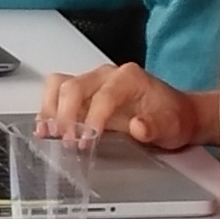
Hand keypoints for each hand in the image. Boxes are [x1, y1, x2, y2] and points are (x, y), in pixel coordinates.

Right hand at [43, 63, 208, 149]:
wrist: (175, 114)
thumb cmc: (172, 118)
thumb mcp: (173, 126)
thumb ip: (156, 126)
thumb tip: (139, 126)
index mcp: (129, 78)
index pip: (102, 96)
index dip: (92, 121)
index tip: (87, 143)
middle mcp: (106, 75)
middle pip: (73, 87)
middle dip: (66, 116)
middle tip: (67, 142)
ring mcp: (92, 83)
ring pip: (58, 86)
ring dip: (50, 110)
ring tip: (48, 133)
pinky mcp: (82, 95)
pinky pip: (56, 94)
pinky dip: (47, 111)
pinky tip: (44, 129)